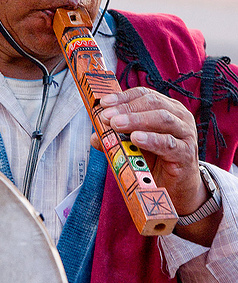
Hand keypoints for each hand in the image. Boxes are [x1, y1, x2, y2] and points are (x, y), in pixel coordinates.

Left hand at [91, 87, 205, 215]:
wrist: (178, 188)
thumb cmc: (156, 160)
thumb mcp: (134, 145)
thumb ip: (116, 138)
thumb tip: (95, 136)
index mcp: (167, 107)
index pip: (144, 94)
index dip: (123, 97)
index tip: (103, 103)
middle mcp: (179, 116)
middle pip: (152, 103)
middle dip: (127, 108)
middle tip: (107, 116)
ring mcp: (185, 133)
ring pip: (162, 119)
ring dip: (136, 120)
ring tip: (117, 124)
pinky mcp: (186, 153)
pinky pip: (168, 143)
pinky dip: (151, 139)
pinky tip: (135, 138)